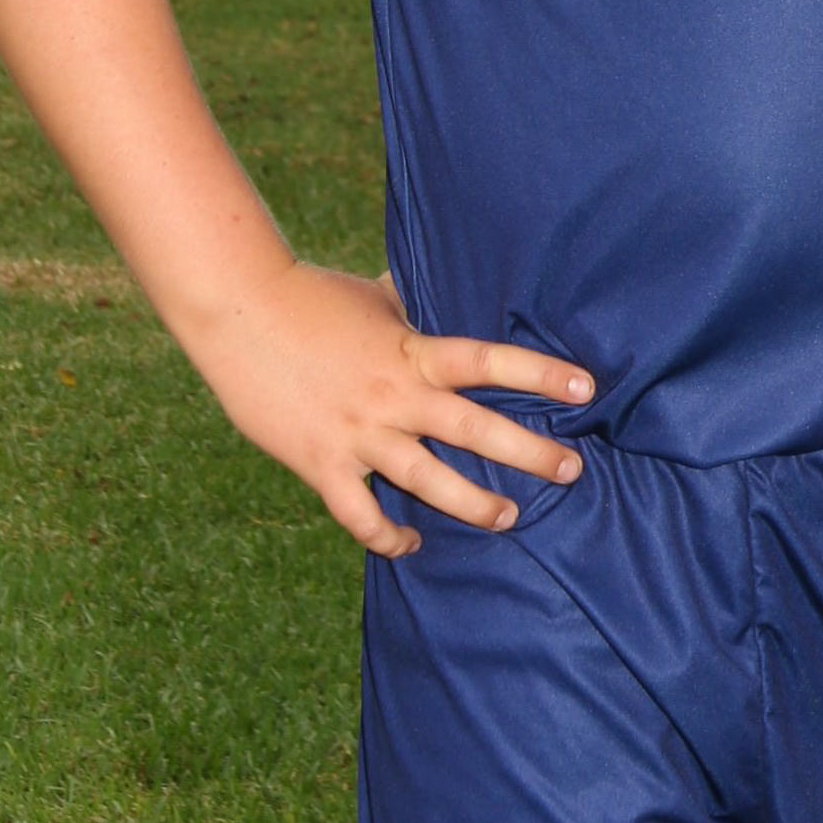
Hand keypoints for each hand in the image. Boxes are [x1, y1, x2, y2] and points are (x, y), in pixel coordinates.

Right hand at [192, 261, 592, 555]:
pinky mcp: (320, 462)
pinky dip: (387, 535)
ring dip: (471, 503)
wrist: (237, 311)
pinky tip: (410, 543)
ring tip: (509, 517)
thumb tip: (438, 279)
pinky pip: (360, 513)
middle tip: (571, 470)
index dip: (539, 373)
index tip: (585, 388)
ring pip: (425, 479)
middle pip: (472, 427)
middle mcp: (393, 395)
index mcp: (411, 350)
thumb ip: (410, 302)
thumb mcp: (371, 296)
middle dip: (527, 452)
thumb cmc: (308, 296)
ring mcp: (357, 432)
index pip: (489, 361)